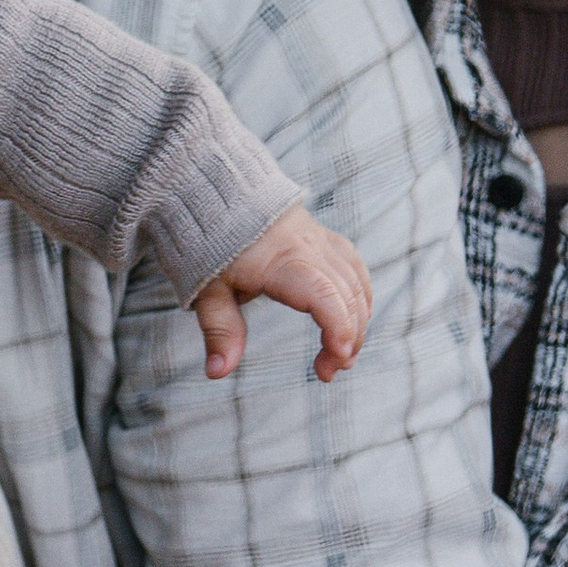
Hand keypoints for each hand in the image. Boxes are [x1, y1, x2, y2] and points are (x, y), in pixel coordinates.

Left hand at [190, 203, 373, 383]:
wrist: (218, 194)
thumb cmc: (210, 245)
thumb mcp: (207, 291)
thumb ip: (220, 330)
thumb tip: (218, 372)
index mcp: (280, 261)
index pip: (323, 294)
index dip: (337, 327)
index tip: (336, 360)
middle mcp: (308, 248)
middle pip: (346, 295)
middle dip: (348, 338)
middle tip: (328, 372)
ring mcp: (320, 240)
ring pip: (356, 283)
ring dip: (357, 322)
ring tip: (340, 356)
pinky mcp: (325, 238)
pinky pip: (355, 268)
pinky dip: (361, 297)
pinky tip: (354, 321)